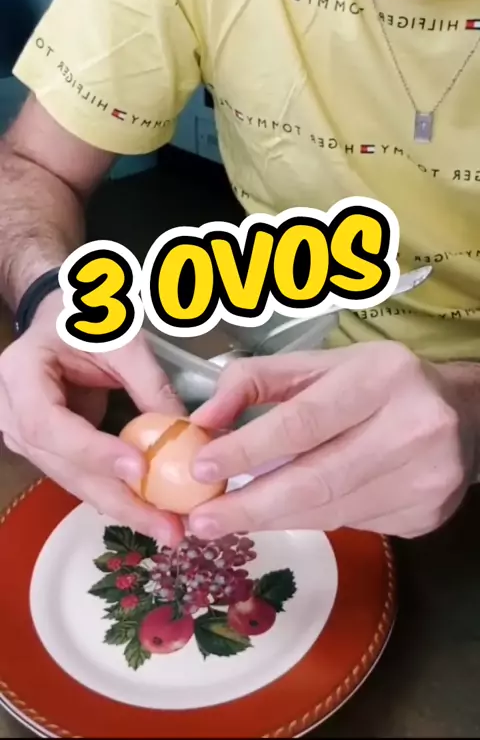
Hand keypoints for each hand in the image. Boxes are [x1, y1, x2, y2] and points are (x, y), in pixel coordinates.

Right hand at [0, 290, 184, 546]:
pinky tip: (152, 515)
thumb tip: (186, 432)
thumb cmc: (87, 321)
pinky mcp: (52, 452)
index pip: (49, 424)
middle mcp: (14, 415)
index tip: (138, 469)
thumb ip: (149, 382)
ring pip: (75, 481)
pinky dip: (119, 497)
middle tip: (165, 525)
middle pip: (63, 466)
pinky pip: (84, 478)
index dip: (92, 451)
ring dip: (123, 507)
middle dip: (118, 499)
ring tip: (167, 528)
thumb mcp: (120, 339)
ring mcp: (29, 439)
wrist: (61, 320)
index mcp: (21, 376)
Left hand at [187, 343, 471, 539]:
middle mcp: (412, 428)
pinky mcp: (427, 514)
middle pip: (316, 479)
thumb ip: (257, 382)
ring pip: (330, 511)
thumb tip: (202, 420)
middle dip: (250, 505)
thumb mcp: (320, 364)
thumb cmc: (378, 382)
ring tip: (228, 520)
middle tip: (201, 522)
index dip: (248, 449)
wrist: (462, 415)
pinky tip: (288, 511)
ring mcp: (426, 478)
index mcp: (381, 377)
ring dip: (273, 518)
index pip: (304, 421)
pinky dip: (310, 520)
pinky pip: (351, 526)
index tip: (200, 469)